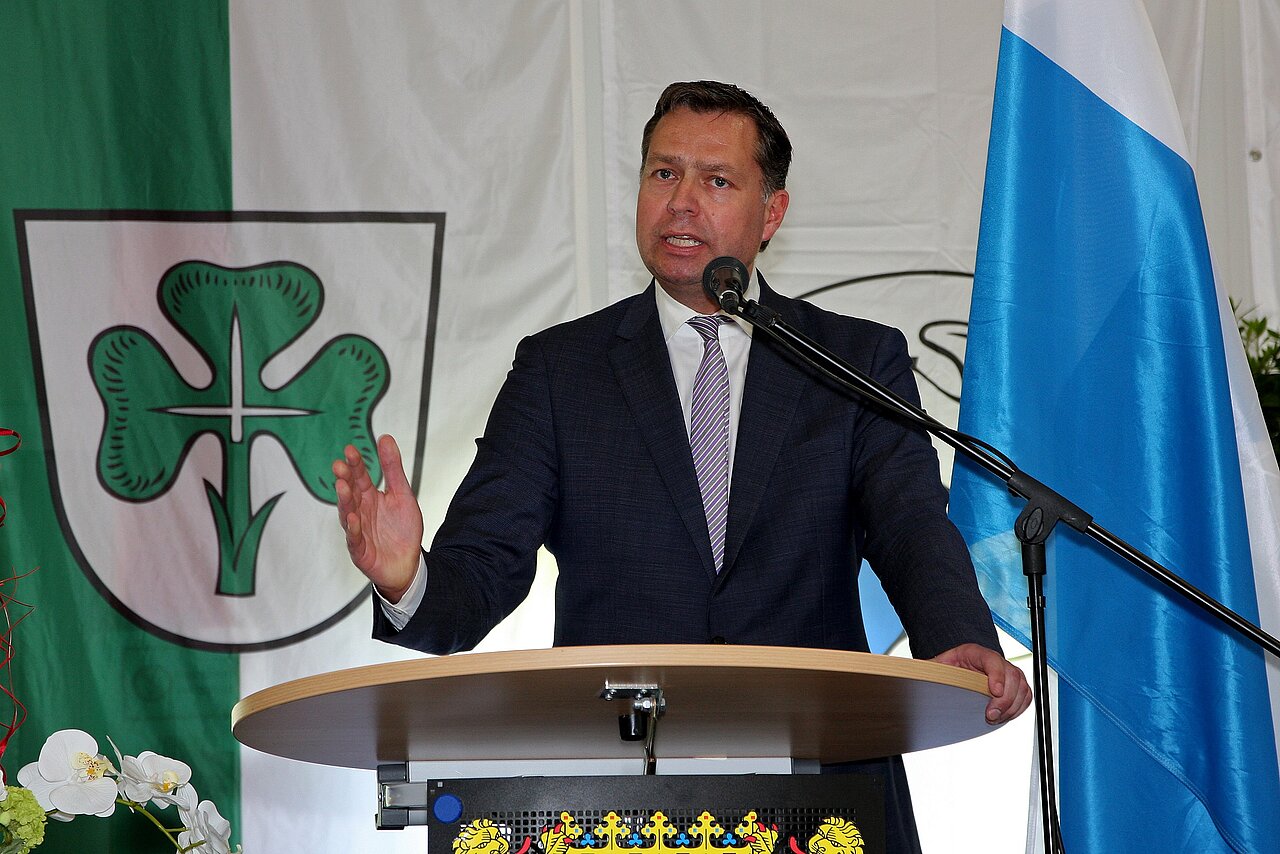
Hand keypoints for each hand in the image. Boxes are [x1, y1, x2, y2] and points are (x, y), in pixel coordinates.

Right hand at [332, 434, 423, 602]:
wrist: (408, 563)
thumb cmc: (402, 529)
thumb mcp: (402, 494)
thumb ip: (392, 468)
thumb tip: (385, 437)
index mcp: (369, 497)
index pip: (359, 477)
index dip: (355, 464)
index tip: (350, 450)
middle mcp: (360, 511)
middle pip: (350, 493)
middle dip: (345, 479)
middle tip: (340, 465)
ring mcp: (358, 531)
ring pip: (348, 514)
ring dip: (345, 501)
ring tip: (342, 486)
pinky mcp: (360, 550)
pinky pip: (355, 539)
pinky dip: (353, 529)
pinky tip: (354, 518)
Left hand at [931, 642, 1031, 724]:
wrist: (956, 668)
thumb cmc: (947, 667)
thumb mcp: (935, 667)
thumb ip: (927, 670)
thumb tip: (915, 673)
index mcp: (974, 652)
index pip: (992, 659)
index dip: (996, 675)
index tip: (993, 691)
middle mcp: (994, 661)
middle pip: (1012, 675)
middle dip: (1004, 699)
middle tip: (991, 714)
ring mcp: (1006, 672)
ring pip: (1021, 686)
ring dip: (1012, 706)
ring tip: (996, 718)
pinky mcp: (1014, 685)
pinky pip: (1025, 695)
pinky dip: (1019, 708)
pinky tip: (1005, 715)